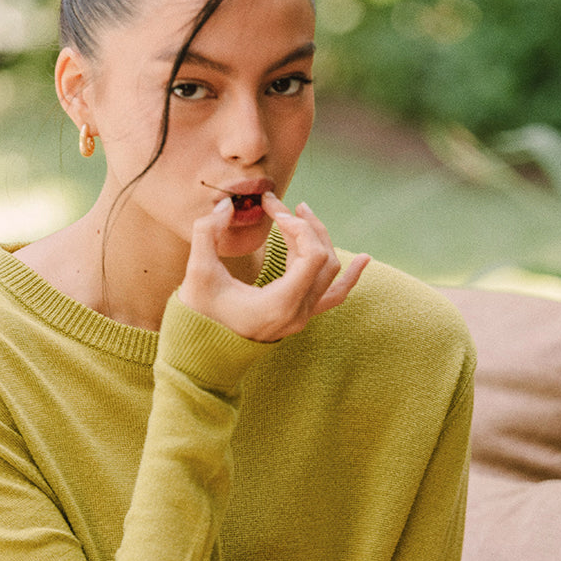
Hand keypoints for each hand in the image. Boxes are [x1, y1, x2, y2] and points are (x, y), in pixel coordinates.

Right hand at [177, 192, 369, 342]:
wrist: (203, 354)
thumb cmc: (199, 317)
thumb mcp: (196, 273)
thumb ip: (206, 234)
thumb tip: (226, 206)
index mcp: (281, 304)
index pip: (313, 255)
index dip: (298, 226)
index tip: (273, 211)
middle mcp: (298, 312)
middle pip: (324, 258)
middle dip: (305, 226)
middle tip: (280, 206)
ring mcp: (302, 317)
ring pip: (330, 271)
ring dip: (319, 239)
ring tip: (303, 213)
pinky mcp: (300, 316)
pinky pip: (334, 296)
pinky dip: (349, 276)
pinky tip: (364, 260)